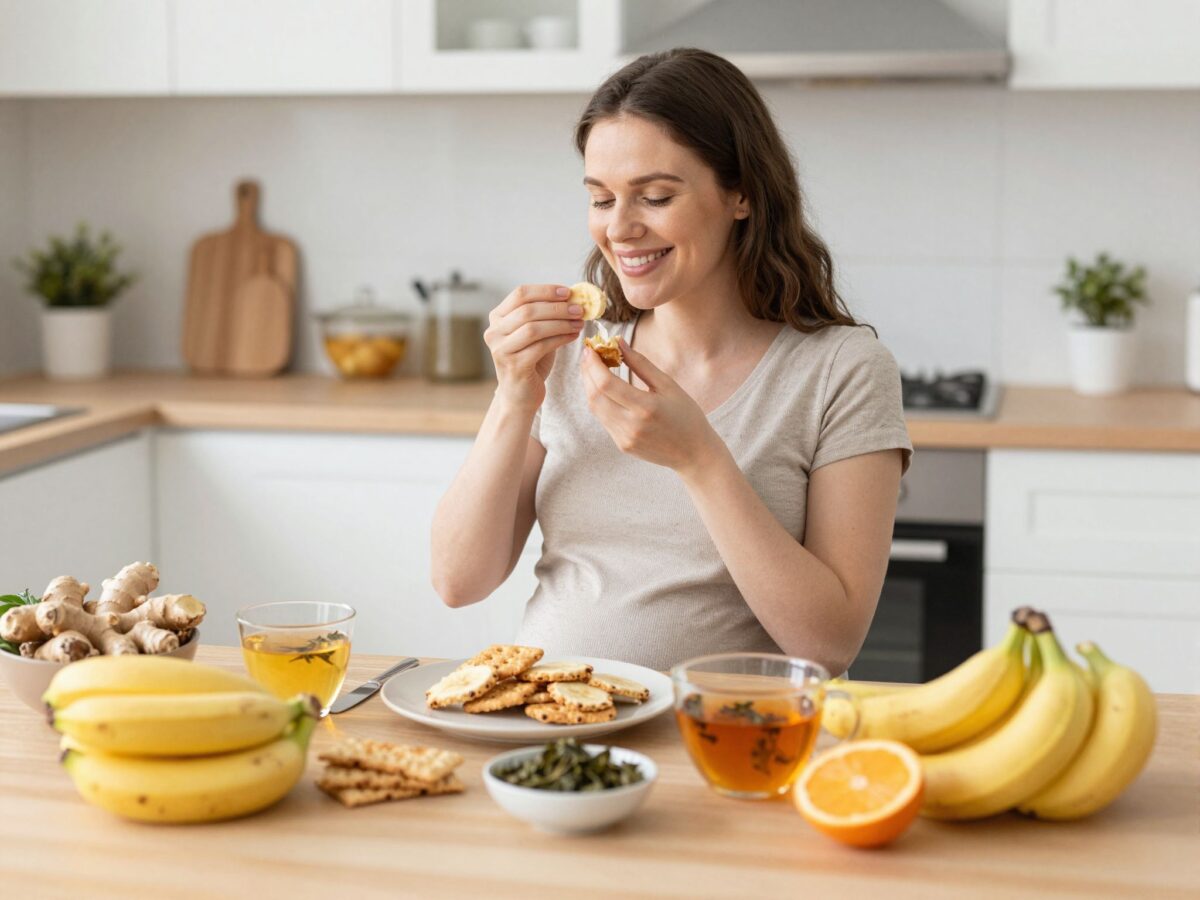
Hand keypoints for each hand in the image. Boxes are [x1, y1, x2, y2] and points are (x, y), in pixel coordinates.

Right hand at [484, 284, 583, 409]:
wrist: (520, 395)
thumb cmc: (530, 360)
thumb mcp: (535, 333)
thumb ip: (545, 314)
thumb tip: (573, 297)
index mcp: (497, 318)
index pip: (520, 294)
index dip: (546, 290)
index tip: (569, 292)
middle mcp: (494, 332)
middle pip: (528, 310)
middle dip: (557, 308)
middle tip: (579, 309)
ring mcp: (501, 350)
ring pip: (534, 328)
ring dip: (561, 323)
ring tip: (579, 323)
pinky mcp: (514, 366)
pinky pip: (541, 346)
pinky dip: (561, 339)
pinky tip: (573, 337)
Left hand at [580, 337, 724, 474]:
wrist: (693, 453)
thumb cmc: (686, 415)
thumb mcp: (668, 385)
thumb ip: (641, 364)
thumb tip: (619, 343)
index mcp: (645, 408)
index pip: (606, 383)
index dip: (593, 364)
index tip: (590, 348)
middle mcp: (631, 425)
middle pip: (595, 396)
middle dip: (587, 372)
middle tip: (588, 355)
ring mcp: (624, 438)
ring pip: (595, 408)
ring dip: (589, 386)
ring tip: (593, 369)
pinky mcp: (621, 445)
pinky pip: (603, 419)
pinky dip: (599, 400)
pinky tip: (603, 388)